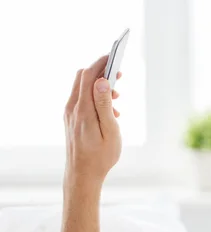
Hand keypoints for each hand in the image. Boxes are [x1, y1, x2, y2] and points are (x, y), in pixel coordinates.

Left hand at [63, 55, 122, 190]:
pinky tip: (110, 111)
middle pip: (83, 77)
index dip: (102, 63)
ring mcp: (70, 113)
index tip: (115, 57)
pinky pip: (82, 99)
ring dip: (100, 86)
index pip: (89, 75)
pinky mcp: (71, 118)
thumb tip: (102, 81)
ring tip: (117, 99)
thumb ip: (104, 105)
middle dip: (102, 72)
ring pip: (83, 87)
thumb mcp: (109, 131)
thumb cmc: (101, 156)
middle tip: (119, 76)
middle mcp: (72, 108)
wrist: (83, 175)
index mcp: (83, 109)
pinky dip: (96, 97)